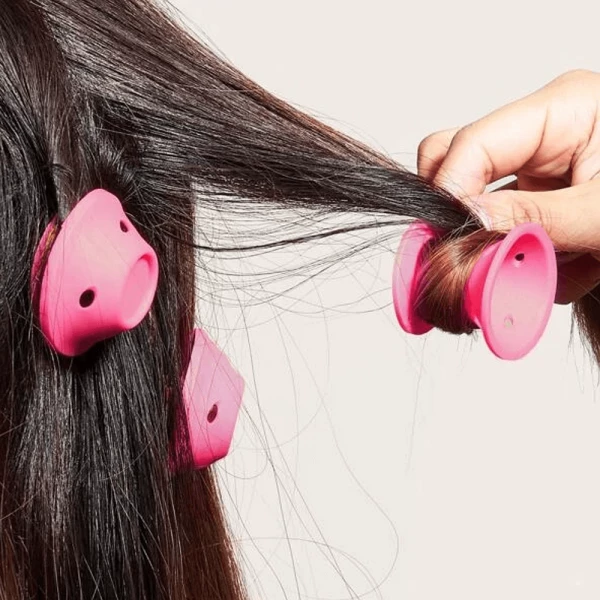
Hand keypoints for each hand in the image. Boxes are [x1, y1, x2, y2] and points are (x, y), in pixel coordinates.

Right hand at [417, 69, 599, 302]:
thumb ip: (536, 216)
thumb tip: (469, 224)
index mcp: (561, 110)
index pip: (472, 144)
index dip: (450, 194)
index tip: (447, 240)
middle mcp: (541, 134)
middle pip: (457, 161)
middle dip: (464, 215)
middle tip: (478, 256)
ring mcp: (538, 166)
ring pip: (476, 202)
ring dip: (503, 245)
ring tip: (556, 266)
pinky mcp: (541, 196)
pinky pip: (505, 229)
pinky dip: (526, 258)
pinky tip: (570, 266)